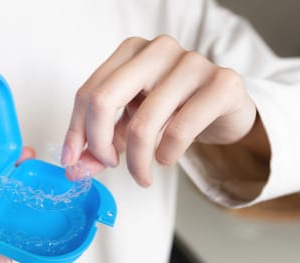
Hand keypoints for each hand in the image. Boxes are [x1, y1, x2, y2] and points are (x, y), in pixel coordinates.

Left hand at [62, 36, 256, 185]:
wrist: (227, 109)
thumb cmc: (176, 111)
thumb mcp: (133, 123)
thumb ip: (105, 141)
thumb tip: (76, 168)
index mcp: (131, 52)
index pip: (88, 93)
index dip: (75, 132)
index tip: (72, 161)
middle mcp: (158, 50)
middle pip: (104, 100)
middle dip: (98, 144)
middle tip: (107, 166)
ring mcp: (191, 63)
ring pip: (142, 124)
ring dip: (136, 162)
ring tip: (141, 175)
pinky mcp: (221, 84)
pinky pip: (179, 131)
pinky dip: (166, 155)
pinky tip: (166, 159)